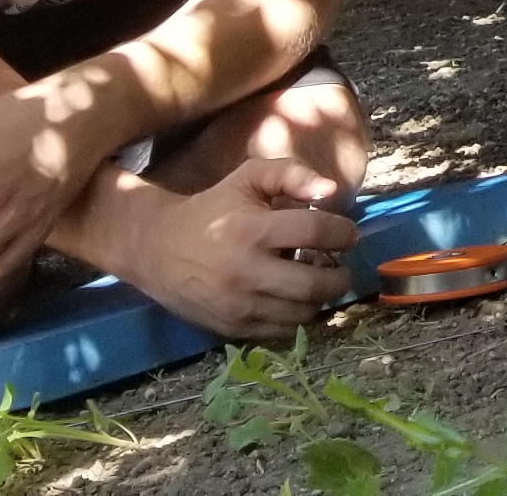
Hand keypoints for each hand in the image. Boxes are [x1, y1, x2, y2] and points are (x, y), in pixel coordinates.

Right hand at [116, 160, 358, 339]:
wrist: (157, 249)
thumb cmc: (213, 209)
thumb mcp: (248, 178)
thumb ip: (291, 174)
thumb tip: (331, 191)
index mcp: (251, 230)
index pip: (315, 231)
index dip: (342, 231)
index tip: (348, 233)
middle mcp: (246, 272)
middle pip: (315, 284)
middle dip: (341, 275)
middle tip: (341, 266)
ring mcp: (238, 306)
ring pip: (303, 313)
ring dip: (321, 299)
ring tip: (317, 281)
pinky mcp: (232, 329)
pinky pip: (283, 331)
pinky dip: (298, 316)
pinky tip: (294, 298)